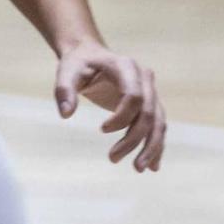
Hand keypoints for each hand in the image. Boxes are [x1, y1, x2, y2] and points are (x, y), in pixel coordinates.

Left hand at [53, 40, 164, 170]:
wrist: (89, 55)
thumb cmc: (78, 63)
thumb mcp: (66, 71)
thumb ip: (64, 90)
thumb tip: (65, 114)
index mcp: (126, 67)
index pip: (135, 96)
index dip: (122, 116)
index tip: (101, 130)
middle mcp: (145, 78)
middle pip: (149, 113)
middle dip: (134, 139)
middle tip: (112, 159)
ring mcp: (151, 91)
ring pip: (158, 123)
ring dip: (151, 147)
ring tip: (137, 169)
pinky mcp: (150, 104)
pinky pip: (158, 126)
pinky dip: (155, 145)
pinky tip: (152, 166)